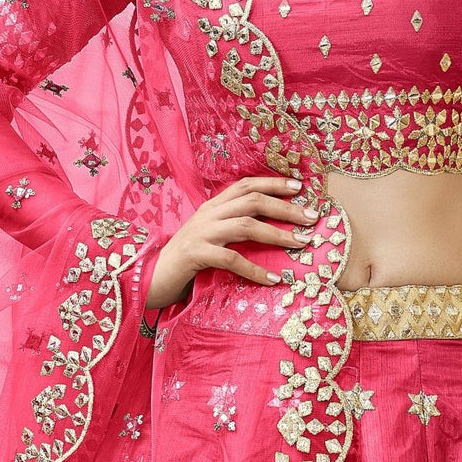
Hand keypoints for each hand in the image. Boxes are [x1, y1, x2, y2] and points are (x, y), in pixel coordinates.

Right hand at [145, 176, 317, 308]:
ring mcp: (200, 233)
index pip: (245, 185)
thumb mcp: (209, 238)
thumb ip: (231, 229)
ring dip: (277, 234)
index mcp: (212, 207)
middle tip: (312, 218)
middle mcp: (207, 214)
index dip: (273, 183)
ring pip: (245, 225)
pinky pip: (231, 258)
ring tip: (301, 244)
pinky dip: (255, 269)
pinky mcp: (195, 255)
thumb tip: (268, 230)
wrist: (149, 278)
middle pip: (252, 201)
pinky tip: (273, 279)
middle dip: (285, 207)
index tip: (300, 186)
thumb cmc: (184, 262)